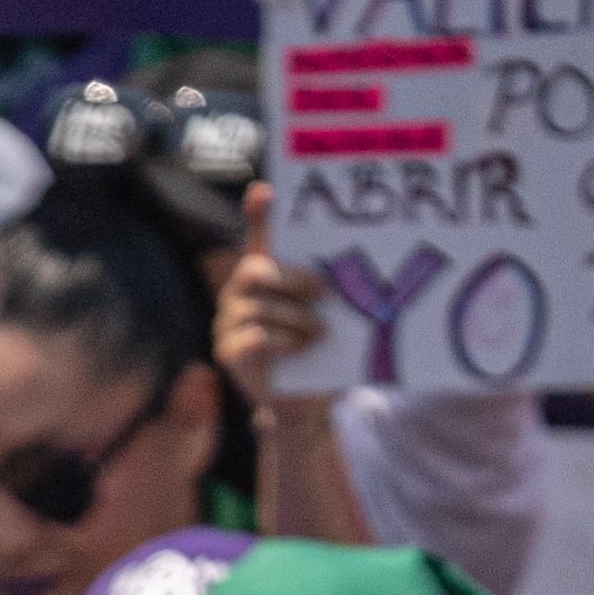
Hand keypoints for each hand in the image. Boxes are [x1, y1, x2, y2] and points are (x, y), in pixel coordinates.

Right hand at [215, 183, 332, 413]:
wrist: (302, 403)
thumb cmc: (318, 353)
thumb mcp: (329, 316)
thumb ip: (334, 293)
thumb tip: (365, 274)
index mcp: (265, 278)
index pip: (258, 239)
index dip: (258, 215)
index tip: (265, 191)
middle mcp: (239, 295)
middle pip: (254, 270)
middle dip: (292, 278)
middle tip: (323, 291)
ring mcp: (228, 323)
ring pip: (260, 307)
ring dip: (298, 319)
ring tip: (319, 333)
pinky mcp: (228, 353)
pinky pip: (255, 336)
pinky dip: (284, 341)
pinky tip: (300, 348)